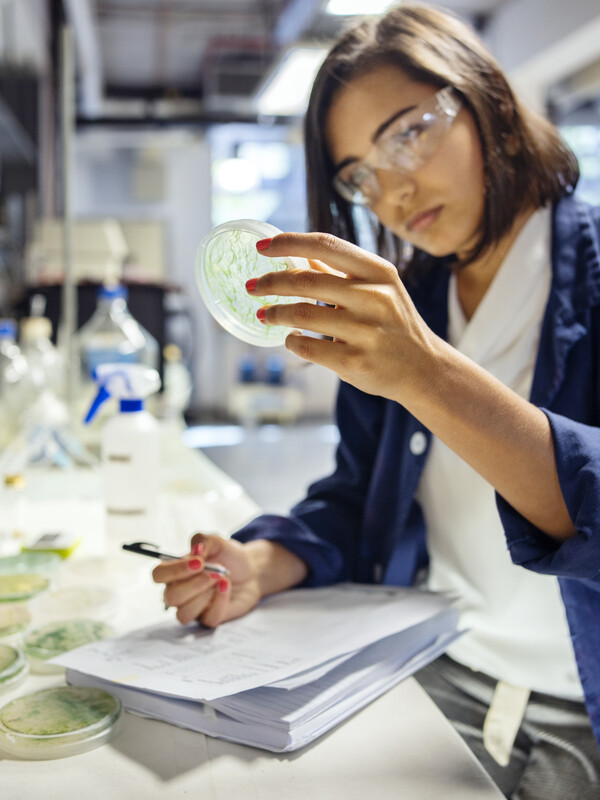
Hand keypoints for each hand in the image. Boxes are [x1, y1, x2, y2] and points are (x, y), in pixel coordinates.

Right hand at [152, 533, 262, 627]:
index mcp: (174, 571)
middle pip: (170, 597)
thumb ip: (203, 541)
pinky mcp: (209, 618)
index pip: (158, 575)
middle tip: (214, 573)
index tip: (200, 562)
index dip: (175, 570)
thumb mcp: (217, 541)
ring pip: (183, 614)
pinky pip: (208, 620)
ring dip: (204, 597)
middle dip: (193, 585)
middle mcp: (178, 592)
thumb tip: (196, 550)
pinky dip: (219, 603)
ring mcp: (193, 608)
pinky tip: (227, 587)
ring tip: (221, 579)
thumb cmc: (227, 555)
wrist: (250, 570)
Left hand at [248, 232, 435, 402]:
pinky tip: (290, 338)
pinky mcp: (355, 362)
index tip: (261, 247)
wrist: (423, 368)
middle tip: (253, 287)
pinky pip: (307, 347)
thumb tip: (298, 254)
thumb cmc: (393, 324)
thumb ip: (340, 272)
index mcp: (378, 272)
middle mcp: (374, 298)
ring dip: (275, 314)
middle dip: (270, 283)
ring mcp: (365, 331)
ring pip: (300, 315)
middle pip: (305, 281)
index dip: (288, 242)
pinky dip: (291, 341)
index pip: (325, 245)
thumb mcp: (378, 289)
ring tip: (264, 315)